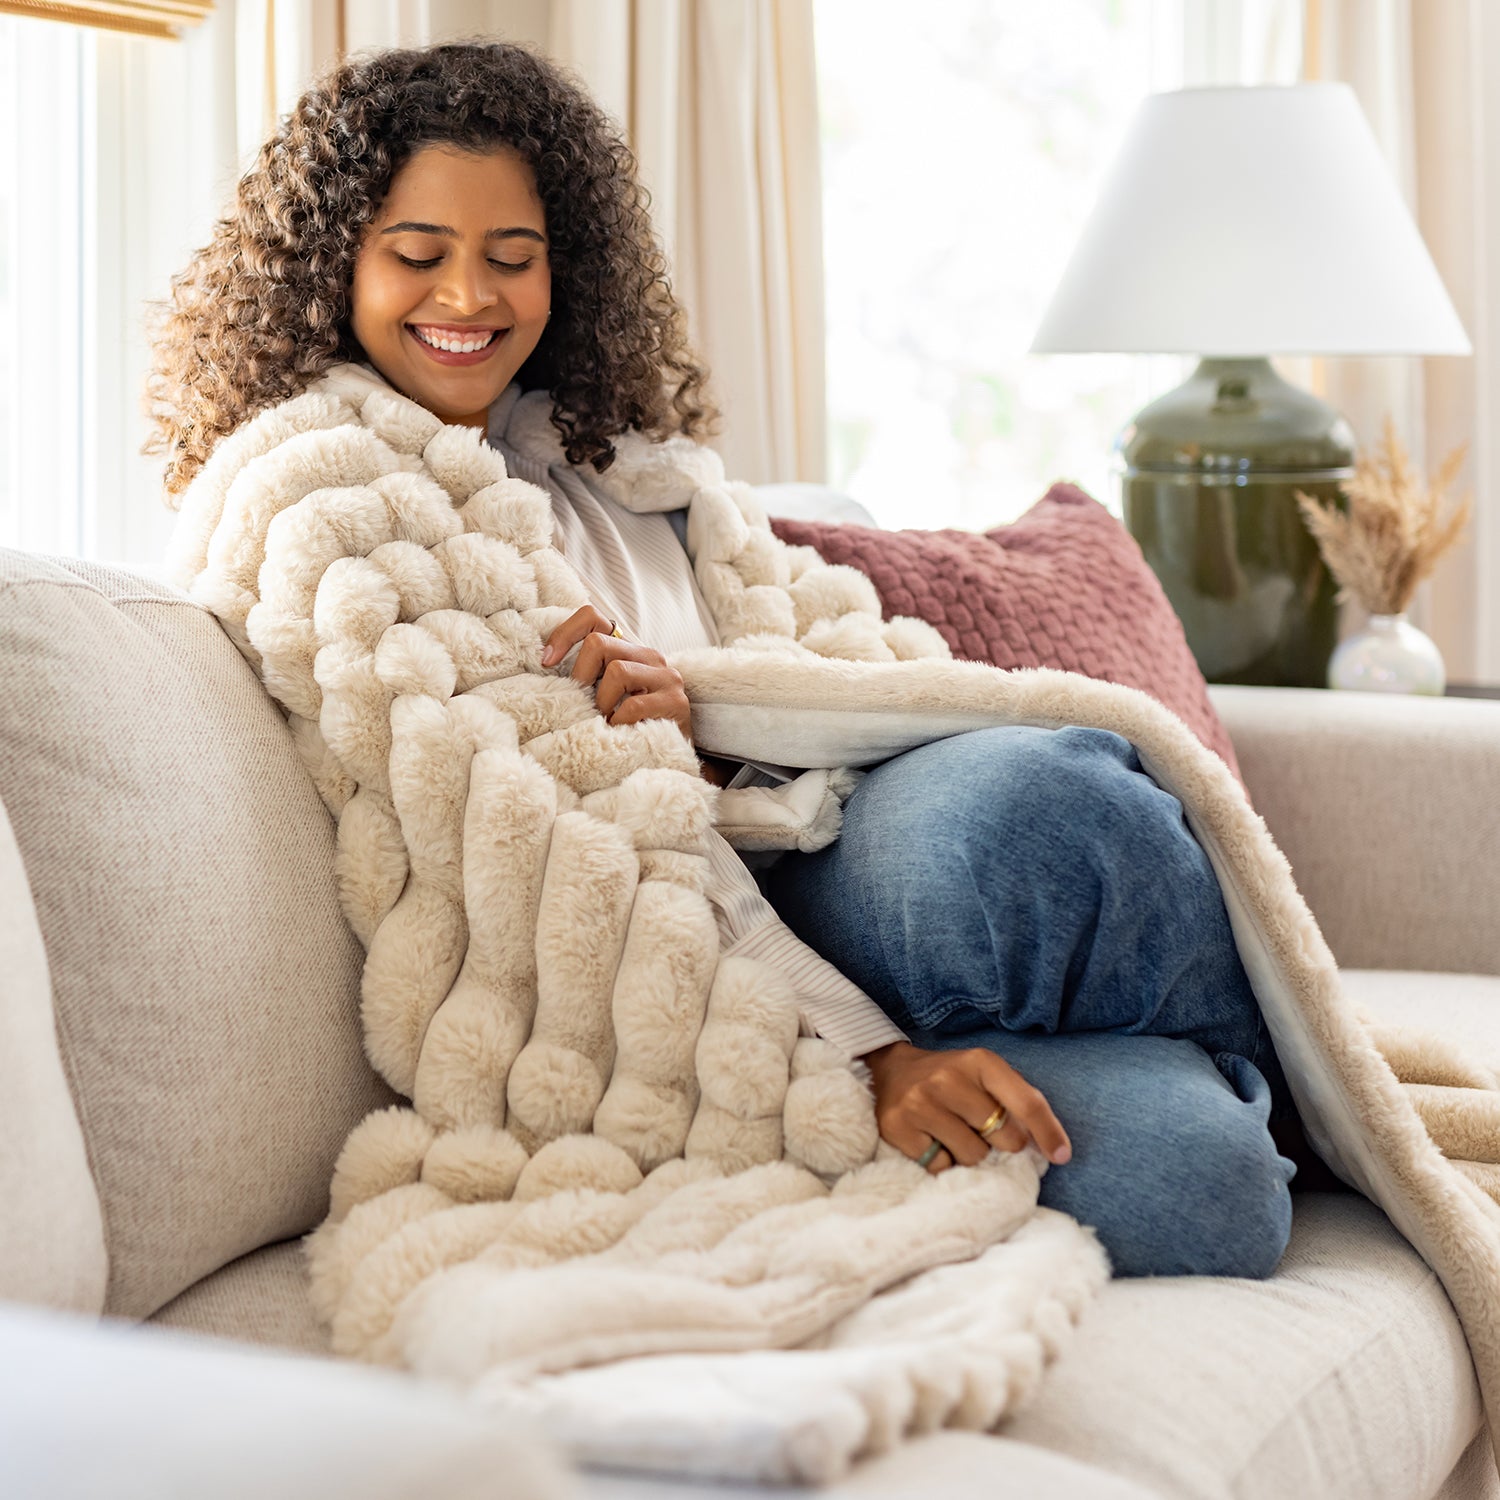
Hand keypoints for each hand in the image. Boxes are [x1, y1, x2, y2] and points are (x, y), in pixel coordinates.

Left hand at [541, 606, 693, 742]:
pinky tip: (620, 732)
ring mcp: (666, 677)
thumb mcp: (603, 695)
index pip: (592, 617)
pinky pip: (633, 705)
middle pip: (598, 643)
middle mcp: (649, 655)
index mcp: (628, 649)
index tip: (547, 662)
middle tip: (582, 704)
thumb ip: (586, 677)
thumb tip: (545, 666)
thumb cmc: (629, 724)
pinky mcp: (676, 702)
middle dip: (581, 676)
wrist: (672, 753)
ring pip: (618, 670)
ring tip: (605, 720)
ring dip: (602, 702)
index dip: (565, 633)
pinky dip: (618, 722)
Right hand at [863, 1040, 1071, 1172]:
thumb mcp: (985, 1074)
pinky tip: (933, 1141)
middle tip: (982, 1132)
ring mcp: (920, 1103)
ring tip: (954, 1134)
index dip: (1049, 1132)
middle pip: (1003, 1137)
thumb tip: (1050, 1147)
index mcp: (980, 1062)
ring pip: (972, 1156)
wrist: (891, 1071)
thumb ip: (1016, 1101)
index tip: (1062, 1156)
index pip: (1026, 1102)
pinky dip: (943, 1162)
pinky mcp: (898, 1127)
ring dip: (970, 1154)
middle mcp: (948, 1079)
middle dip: (1000, 1143)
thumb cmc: (952, 1078)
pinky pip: (940, 1167)